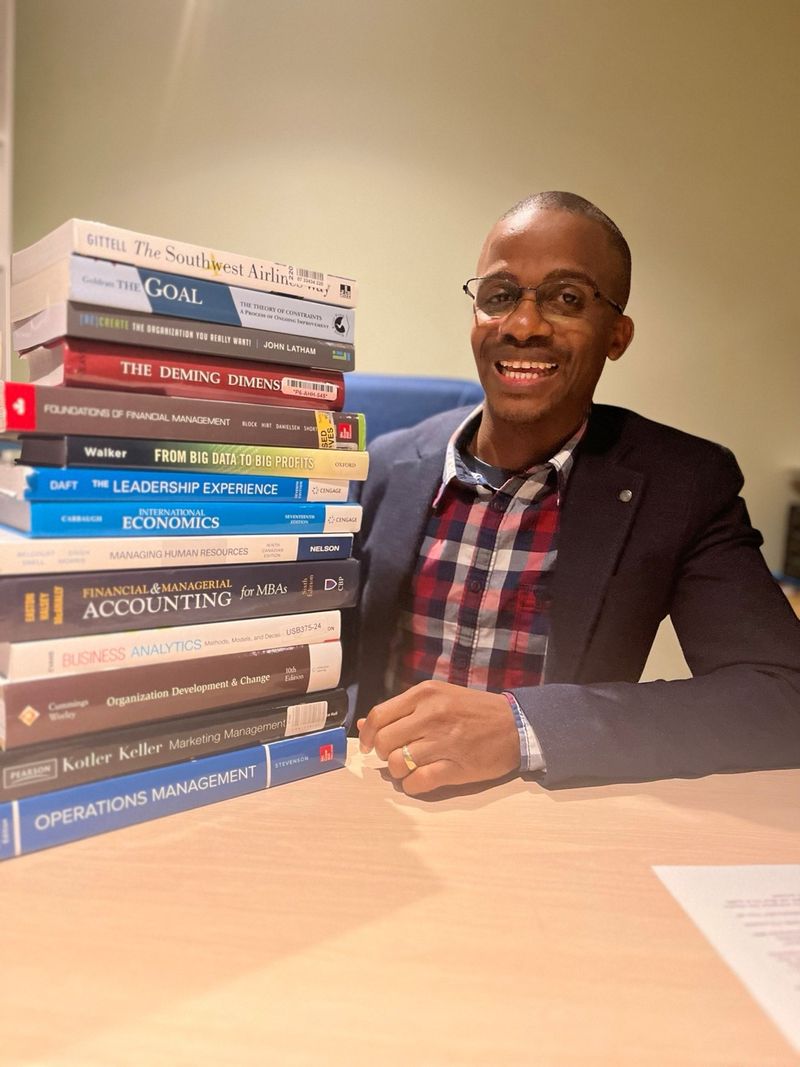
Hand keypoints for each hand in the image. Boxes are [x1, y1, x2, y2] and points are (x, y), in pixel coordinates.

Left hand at [357, 680, 520, 795]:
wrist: (514, 725)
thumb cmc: (473, 710)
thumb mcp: (439, 698)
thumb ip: (403, 710)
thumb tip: (363, 725)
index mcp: (425, 694)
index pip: (379, 716)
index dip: (367, 735)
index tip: (367, 746)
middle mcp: (432, 714)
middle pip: (384, 742)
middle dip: (383, 754)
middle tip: (395, 755)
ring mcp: (444, 741)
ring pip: (397, 764)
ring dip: (398, 771)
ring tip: (410, 768)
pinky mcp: (456, 767)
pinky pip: (417, 782)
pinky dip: (412, 786)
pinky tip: (420, 780)